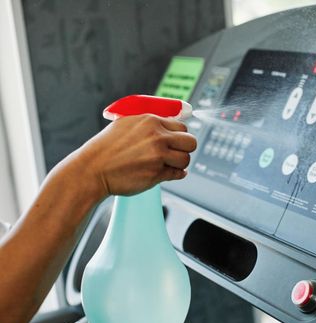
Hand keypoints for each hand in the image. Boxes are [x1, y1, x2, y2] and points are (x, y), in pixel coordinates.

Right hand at [60, 114, 196, 198]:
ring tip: (167, 164)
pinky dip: (175, 174)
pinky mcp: (156, 174)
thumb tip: (172, 121)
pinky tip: (167, 172)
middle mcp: (157, 136)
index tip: (175, 142)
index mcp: (150, 121)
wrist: (92, 170)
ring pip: (186, 159)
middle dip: (185, 148)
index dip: (179, 135)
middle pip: (190, 141)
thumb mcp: (126, 123)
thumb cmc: (106, 148)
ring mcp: (157, 156)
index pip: (182, 126)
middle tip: (175, 153)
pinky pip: (178, 174)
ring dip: (179, 163)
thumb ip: (149, 122)